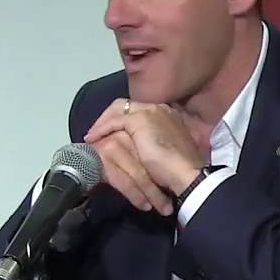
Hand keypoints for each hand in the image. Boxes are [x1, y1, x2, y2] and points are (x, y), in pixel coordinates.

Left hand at [85, 99, 208, 198]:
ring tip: (93, 136)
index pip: (141, 110)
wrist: (186, 173)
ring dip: (103, 122)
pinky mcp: (140, 119)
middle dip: (110, 117)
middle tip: (98, 133)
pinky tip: (93, 139)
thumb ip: (154, 143)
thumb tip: (137, 148)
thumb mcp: (166, 151)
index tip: (112, 134)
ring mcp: (151, 111)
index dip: (124, 120)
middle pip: (128, 105)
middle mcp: (161, 108)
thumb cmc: (180, 169)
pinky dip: (101, 129)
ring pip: (120, 109)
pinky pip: (114, 121)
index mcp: (170, 115)